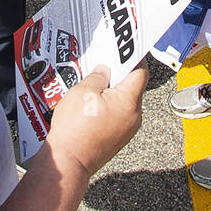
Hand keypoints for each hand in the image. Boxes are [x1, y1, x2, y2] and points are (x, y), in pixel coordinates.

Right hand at [45, 64, 146, 178]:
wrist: (69, 161)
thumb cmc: (75, 129)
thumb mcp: (83, 91)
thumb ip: (97, 76)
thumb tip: (104, 70)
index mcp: (129, 101)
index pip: (140, 72)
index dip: (133, 58)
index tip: (126, 50)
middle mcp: (134, 116)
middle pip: (134, 87)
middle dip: (119, 75)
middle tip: (104, 66)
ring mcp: (127, 129)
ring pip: (125, 102)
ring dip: (113, 92)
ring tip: (93, 88)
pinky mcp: (119, 138)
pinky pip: (119, 115)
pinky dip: (109, 106)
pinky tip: (92, 105)